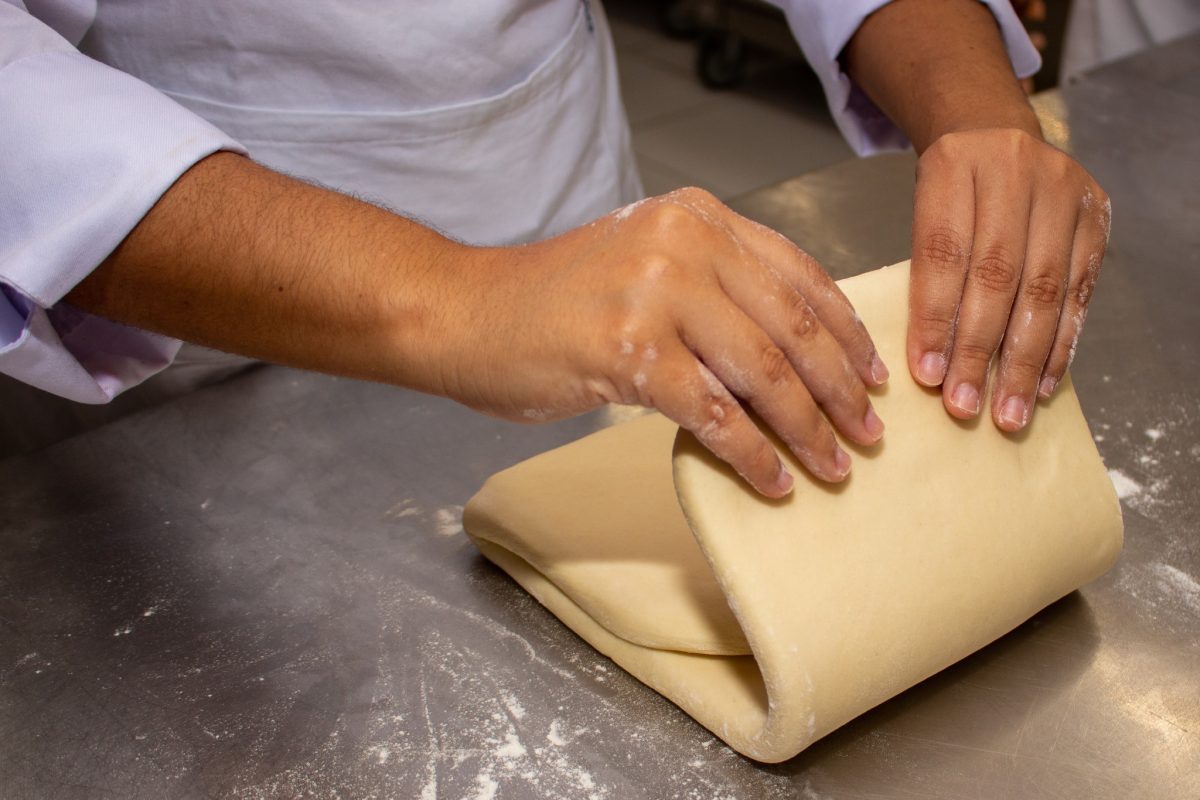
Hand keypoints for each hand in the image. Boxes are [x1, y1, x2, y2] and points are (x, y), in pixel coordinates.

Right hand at [441, 188, 889, 496]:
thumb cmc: (548, 301)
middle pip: (792, 326)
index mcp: (696, 216)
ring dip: (808, 429)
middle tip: (869, 435)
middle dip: (840, 390)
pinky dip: (752, 455)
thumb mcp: (641, 265)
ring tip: (833, 466)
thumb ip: (711, 289)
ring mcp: (656, 292)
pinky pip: (715, 414)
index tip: (873, 376)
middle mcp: (684, 241)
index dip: (845, 333)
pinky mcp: (630, 349)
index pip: (799, 274)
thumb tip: (785, 357)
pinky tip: (772, 482)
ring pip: (763, 372)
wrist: (463, 314)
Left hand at [907, 128, 1110, 430]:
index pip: (944, 254)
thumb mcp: (920, 209)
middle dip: (979, 350)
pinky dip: (1061, 343)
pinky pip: (1080, 289)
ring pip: (1044, 287)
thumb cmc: (948, 188)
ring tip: (1007, 411)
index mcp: (953, 166)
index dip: (936, 319)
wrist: (992, 130)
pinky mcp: (1096, 214)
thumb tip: (930, 361)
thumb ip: (926, 269)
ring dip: (1024, 359)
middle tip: (964, 405)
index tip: (927, 375)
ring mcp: (1062, 191)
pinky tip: (1043, 382)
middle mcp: (1013, 173)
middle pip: (997, 275)